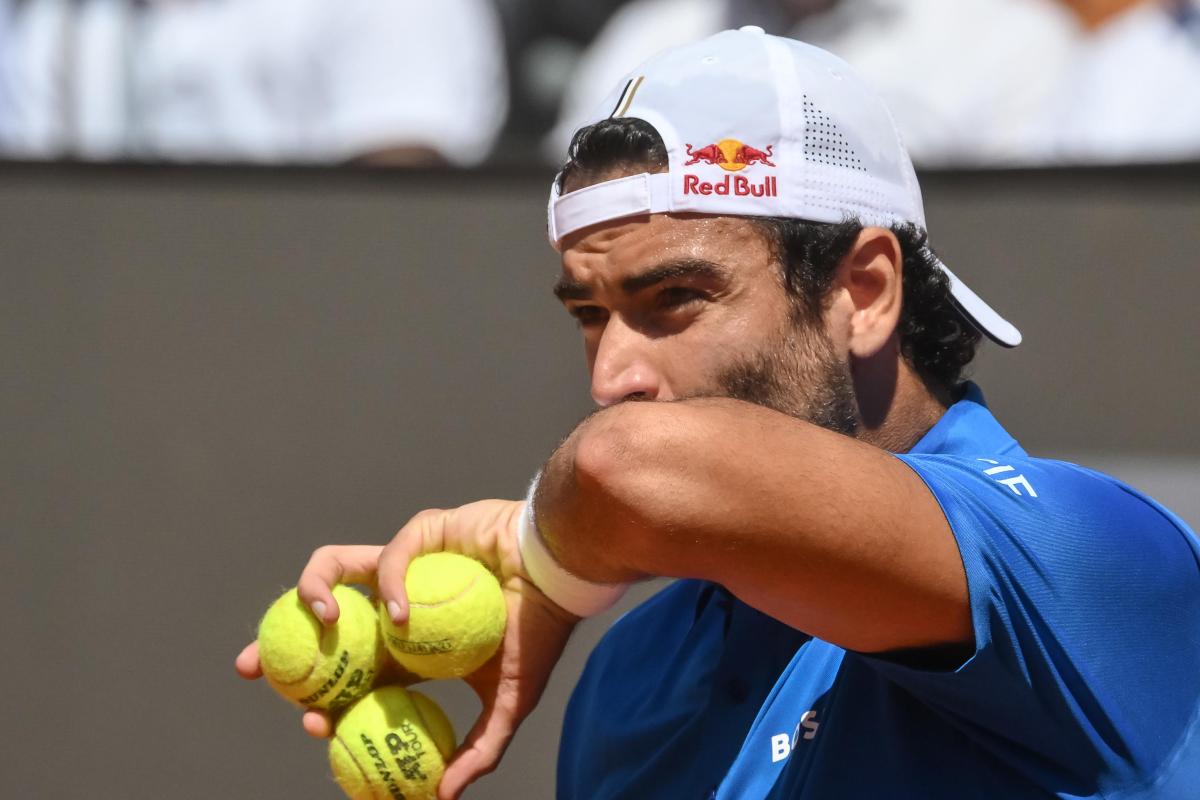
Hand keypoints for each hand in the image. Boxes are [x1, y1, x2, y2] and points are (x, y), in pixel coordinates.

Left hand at [236, 501, 579, 799]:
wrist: (563, 578)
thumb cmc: (538, 633)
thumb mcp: (509, 702)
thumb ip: (479, 750)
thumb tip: (442, 798)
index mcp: (408, 650)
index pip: (352, 676)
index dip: (324, 698)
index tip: (313, 725)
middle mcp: (395, 608)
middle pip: (323, 626)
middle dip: (277, 645)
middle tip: (253, 671)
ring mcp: (403, 569)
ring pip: (333, 575)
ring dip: (308, 596)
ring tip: (316, 624)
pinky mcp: (418, 536)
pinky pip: (386, 559)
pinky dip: (387, 585)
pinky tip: (395, 616)